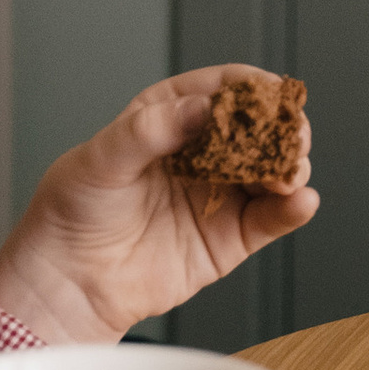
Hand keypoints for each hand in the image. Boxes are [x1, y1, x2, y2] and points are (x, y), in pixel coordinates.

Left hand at [0, 70, 319, 344]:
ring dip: (292, 166)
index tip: (270, 93)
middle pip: (259, 128)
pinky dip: (293, 208)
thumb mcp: (101, 158)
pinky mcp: (231, 237)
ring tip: (290, 171)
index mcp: (169, 116)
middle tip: (291, 134)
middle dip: (282, 127)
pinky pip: (271, 218)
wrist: (68, 281)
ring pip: (273, 170)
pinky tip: (300, 200)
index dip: (250, 88)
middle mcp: (203, 151)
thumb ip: (151, 130)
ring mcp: (220, 193)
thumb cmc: (73, 211)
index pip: (221, 89)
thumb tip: (201, 108)